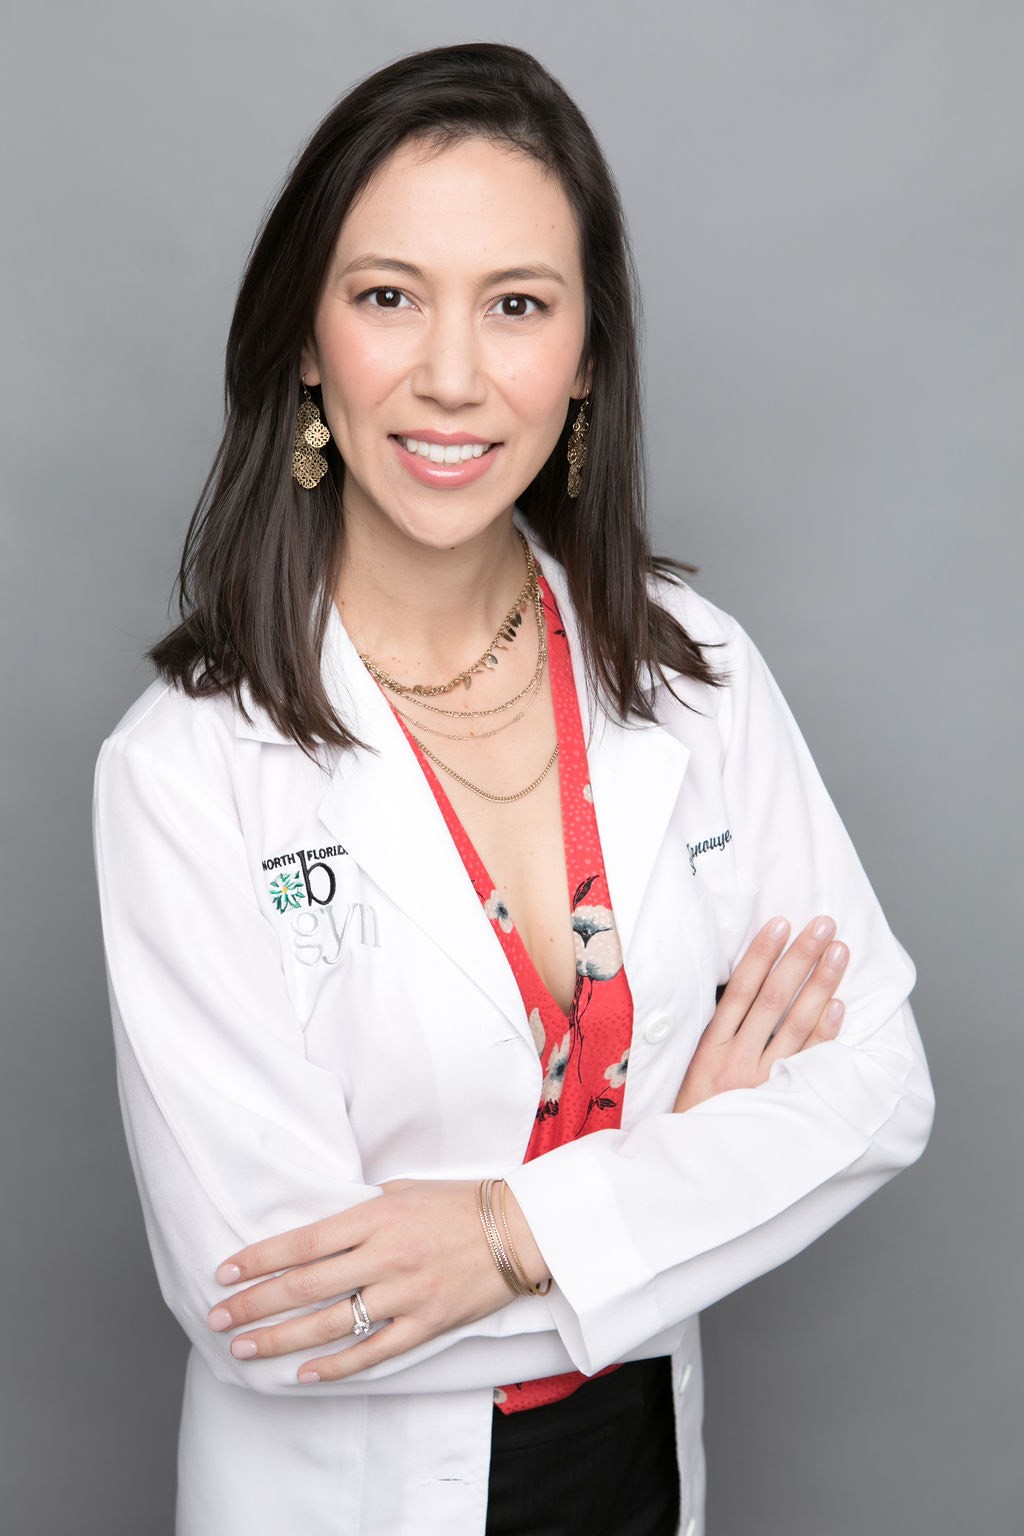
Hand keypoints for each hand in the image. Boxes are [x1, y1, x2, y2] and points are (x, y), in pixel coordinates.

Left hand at [206, 1178, 545, 1382]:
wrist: (520, 1228)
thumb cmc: (458, 1202)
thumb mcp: (403, 1189)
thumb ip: (360, 1211)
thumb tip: (314, 1231)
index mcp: (376, 1216)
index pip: (304, 1241)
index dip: (260, 1259)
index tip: (225, 1272)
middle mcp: (386, 1256)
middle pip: (306, 1286)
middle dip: (255, 1303)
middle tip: (217, 1318)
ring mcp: (406, 1294)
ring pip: (331, 1324)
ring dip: (282, 1338)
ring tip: (245, 1347)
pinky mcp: (427, 1324)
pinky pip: (374, 1351)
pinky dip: (336, 1366)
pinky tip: (304, 1374)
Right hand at [673, 915, 848, 1112]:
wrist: (697, 1166)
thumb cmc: (695, 1113)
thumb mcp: (691, 1069)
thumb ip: (716, 1032)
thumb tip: (745, 986)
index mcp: (708, 1050)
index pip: (739, 991)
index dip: (761, 955)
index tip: (781, 923)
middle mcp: (737, 1062)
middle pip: (773, 999)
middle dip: (800, 958)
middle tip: (823, 925)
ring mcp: (763, 1082)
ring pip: (796, 1025)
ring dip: (821, 985)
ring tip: (839, 952)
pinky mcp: (784, 1102)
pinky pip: (811, 1062)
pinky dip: (826, 1033)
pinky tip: (840, 1005)